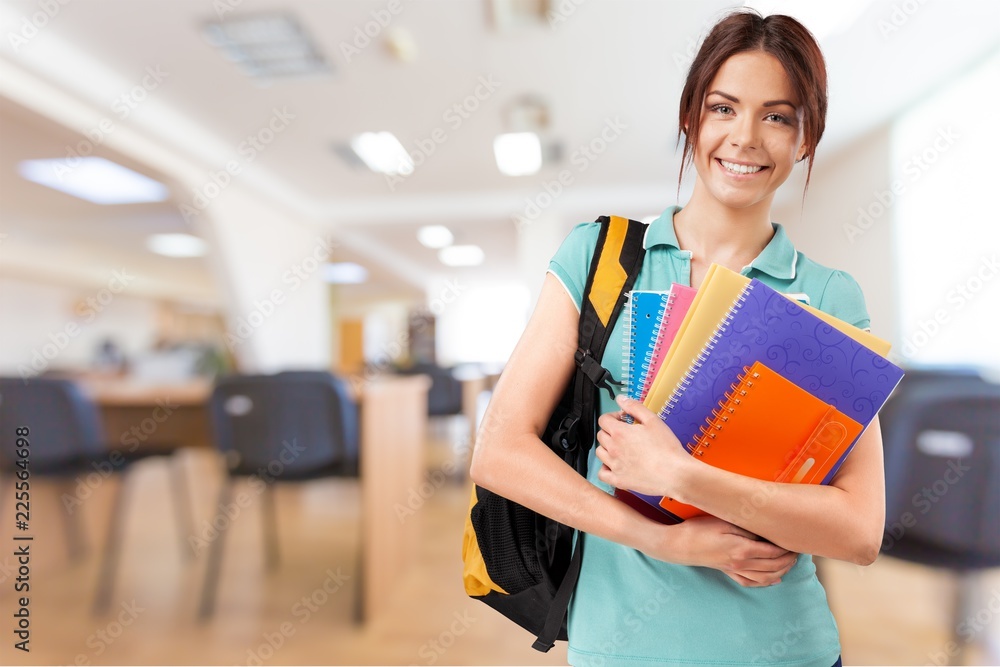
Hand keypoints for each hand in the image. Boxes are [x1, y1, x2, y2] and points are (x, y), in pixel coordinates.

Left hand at [595, 394, 693, 498]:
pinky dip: (605, 468)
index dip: (612, 417)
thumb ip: (634, 407)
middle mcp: (613, 449)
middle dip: (610, 431)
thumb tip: (621, 399)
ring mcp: (614, 466)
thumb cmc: (667, 448)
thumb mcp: (653, 420)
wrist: (675, 473)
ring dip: (607, 447)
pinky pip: (602, 474)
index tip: (622, 419)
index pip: (603, 420)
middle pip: (601, 435)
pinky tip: (614, 465)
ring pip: (600, 453)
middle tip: (625, 433)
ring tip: (620, 448)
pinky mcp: (619, 480)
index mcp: (620, 433)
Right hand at [642, 515, 797, 586]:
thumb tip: (765, 532)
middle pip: (773, 566)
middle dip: (789, 560)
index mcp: (743, 550)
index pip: (774, 552)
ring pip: (766, 577)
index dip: (787, 548)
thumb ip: (746, 527)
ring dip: (781, 571)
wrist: (679, 545)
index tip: (796, 541)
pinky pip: (751, 582)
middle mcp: (741, 564)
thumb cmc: (700, 530)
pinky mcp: (728, 572)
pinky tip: (773, 579)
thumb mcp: (724, 521)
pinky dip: (765, 582)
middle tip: (797, 551)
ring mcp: (735, 570)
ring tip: (790, 563)